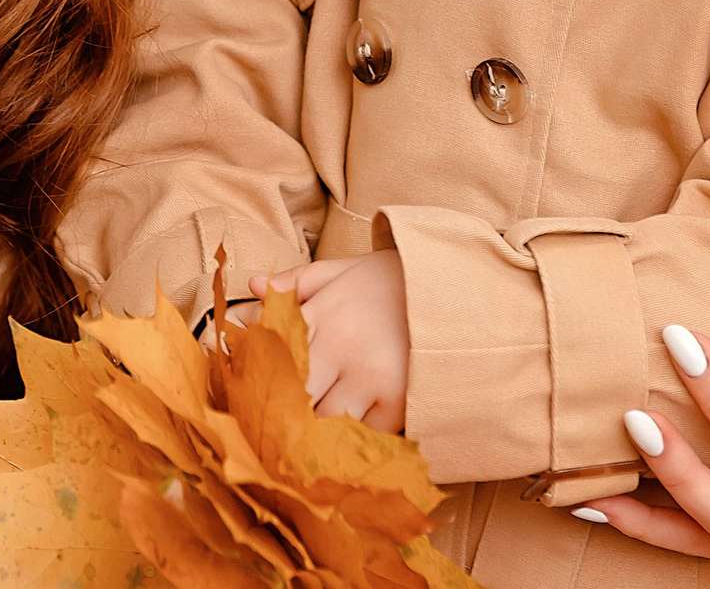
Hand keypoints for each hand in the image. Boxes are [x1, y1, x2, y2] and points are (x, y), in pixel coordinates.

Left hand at [248, 252, 410, 432]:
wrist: (457, 289)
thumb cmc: (394, 281)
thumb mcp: (343, 270)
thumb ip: (297, 281)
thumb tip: (252, 288)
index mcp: (324, 313)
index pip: (276, 353)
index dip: (261, 376)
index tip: (252, 392)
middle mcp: (343, 346)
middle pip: (294, 394)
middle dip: (284, 409)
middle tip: (275, 422)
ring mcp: (371, 378)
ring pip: (322, 421)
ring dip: (314, 429)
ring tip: (308, 434)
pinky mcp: (398, 403)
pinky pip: (360, 435)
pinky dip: (351, 438)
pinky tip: (349, 432)